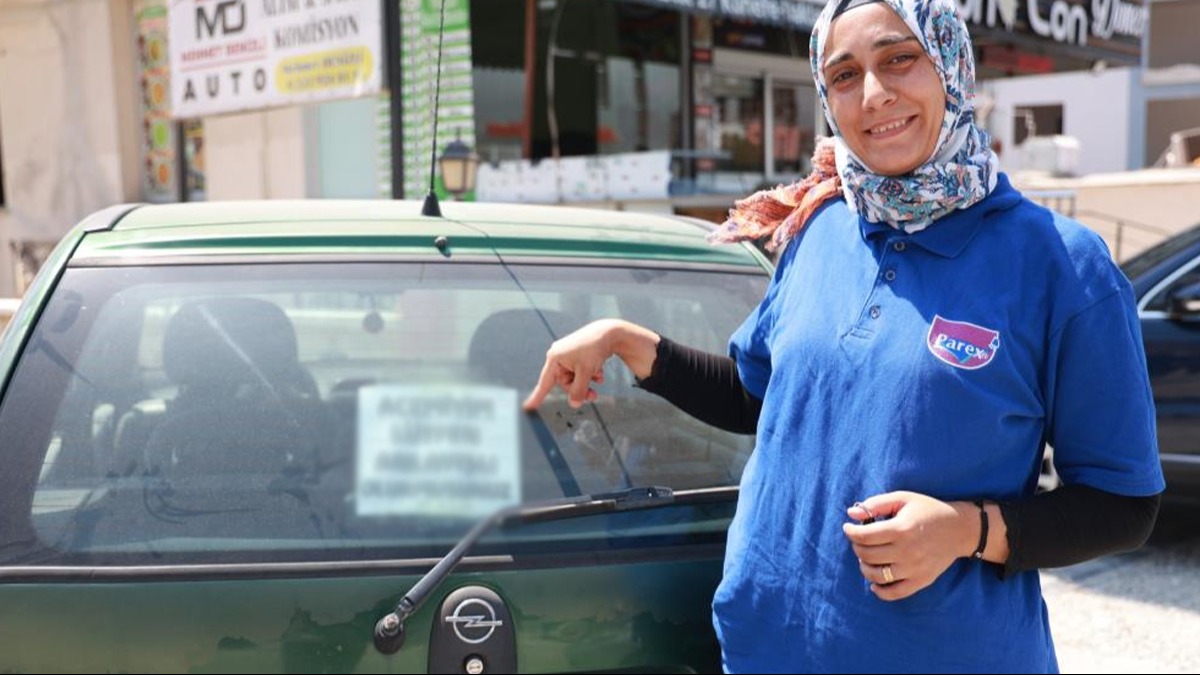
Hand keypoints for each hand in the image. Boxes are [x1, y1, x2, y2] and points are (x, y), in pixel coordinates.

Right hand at [523, 319, 657, 410]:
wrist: (610, 331)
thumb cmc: (594, 348)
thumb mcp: (585, 373)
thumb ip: (578, 391)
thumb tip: (574, 404)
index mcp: (555, 357)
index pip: (545, 382)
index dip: (537, 396)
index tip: (528, 408)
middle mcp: (559, 355)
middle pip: (564, 382)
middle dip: (579, 388)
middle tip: (593, 395)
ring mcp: (569, 354)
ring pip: (575, 377)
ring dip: (587, 381)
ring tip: (598, 378)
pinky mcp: (579, 354)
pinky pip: (581, 370)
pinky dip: (590, 374)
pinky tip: (599, 373)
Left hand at [841, 491, 976, 600]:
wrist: (959, 529)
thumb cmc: (927, 510)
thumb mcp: (903, 499)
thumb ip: (876, 504)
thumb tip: (851, 514)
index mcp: (901, 529)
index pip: (864, 536)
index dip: (851, 532)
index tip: (848, 528)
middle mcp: (907, 551)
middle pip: (867, 555)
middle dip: (856, 547)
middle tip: (859, 540)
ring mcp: (914, 569)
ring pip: (876, 576)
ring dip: (864, 567)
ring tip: (867, 557)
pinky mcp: (921, 581)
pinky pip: (894, 593)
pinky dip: (880, 591)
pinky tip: (874, 583)